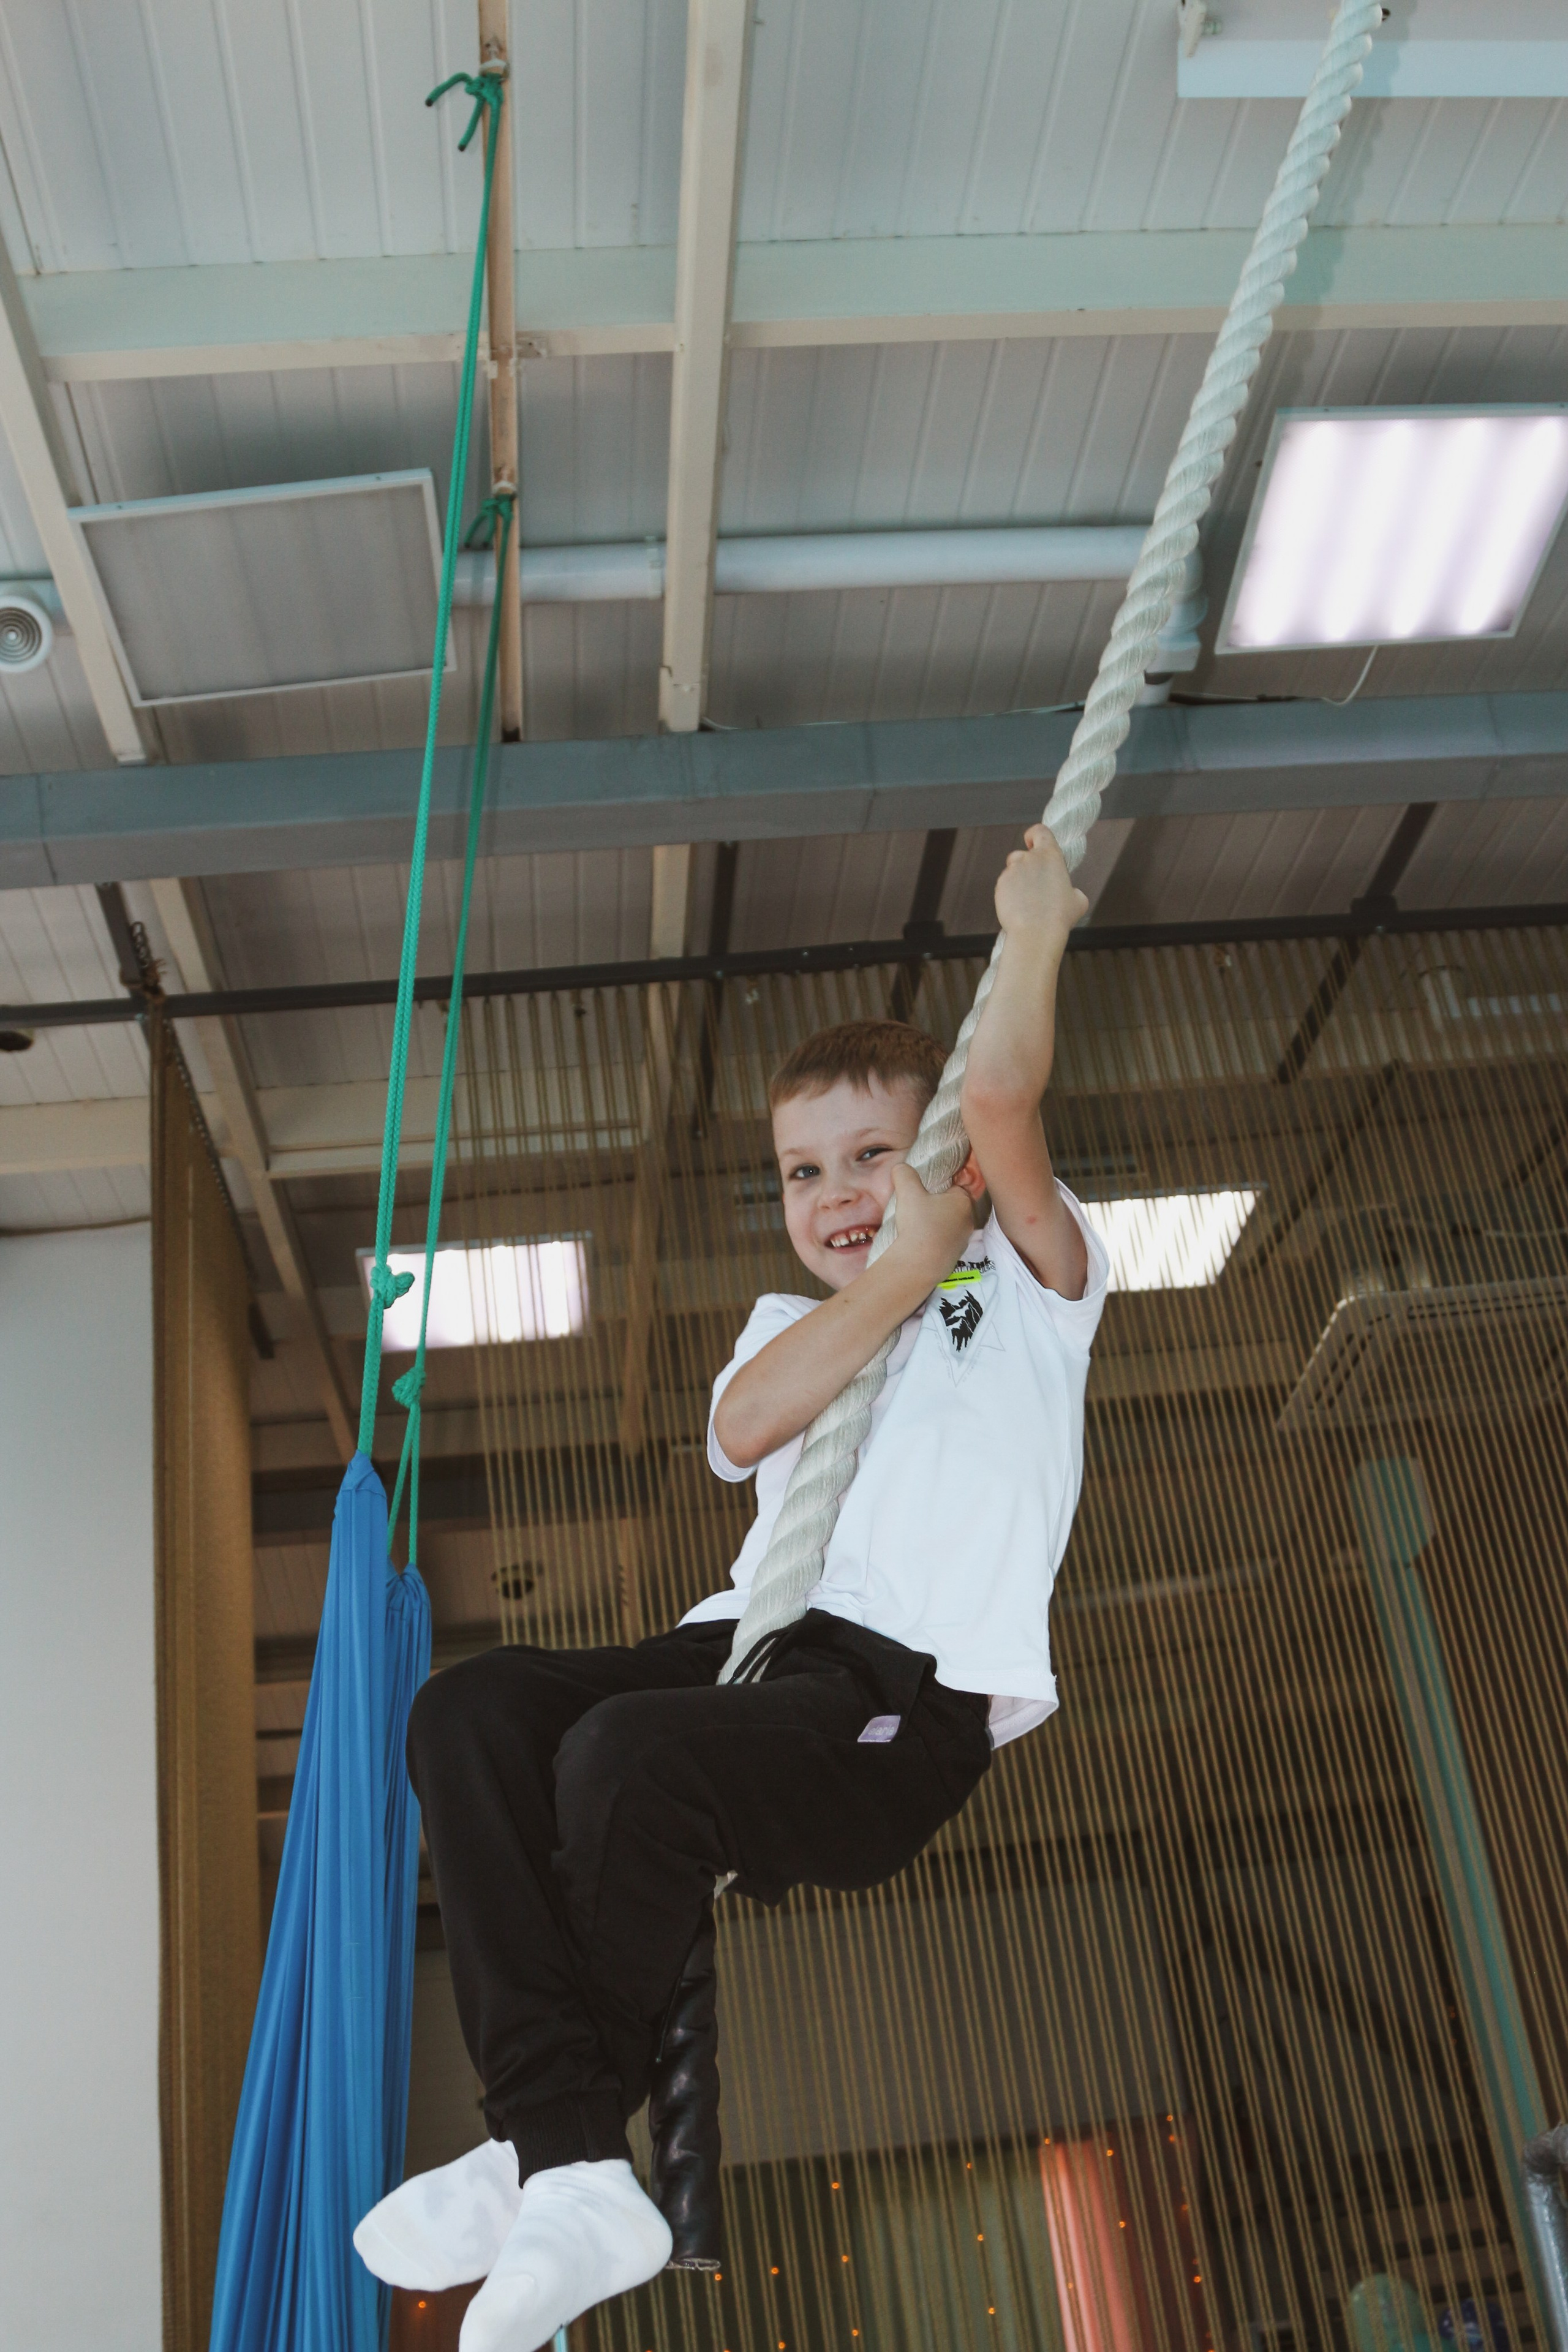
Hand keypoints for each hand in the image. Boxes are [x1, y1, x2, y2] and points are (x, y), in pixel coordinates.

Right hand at [885, 1161, 975, 1289]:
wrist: (919, 1265)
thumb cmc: (918, 1225)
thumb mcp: (907, 1192)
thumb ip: (904, 1174)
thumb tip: (900, 1167)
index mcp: (963, 1201)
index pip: (955, 1187)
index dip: (940, 1188)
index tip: (926, 1192)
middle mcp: (969, 1220)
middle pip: (953, 1207)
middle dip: (939, 1207)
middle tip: (919, 1208)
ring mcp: (964, 1240)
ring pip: (950, 1226)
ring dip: (937, 1225)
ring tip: (918, 1227)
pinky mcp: (956, 1257)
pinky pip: (945, 1243)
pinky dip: (935, 1242)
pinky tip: (921, 1243)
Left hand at [994, 824, 1087, 942]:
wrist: (1036, 932)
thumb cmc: (1059, 916)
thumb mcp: (1078, 900)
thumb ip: (1072, 890)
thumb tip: (1070, 894)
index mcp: (1050, 856)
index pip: (1039, 831)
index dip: (1035, 835)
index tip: (1033, 842)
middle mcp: (1029, 859)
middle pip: (1021, 854)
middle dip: (1025, 866)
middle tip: (1034, 885)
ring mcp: (1012, 871)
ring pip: (1011, 870)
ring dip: (1017, 881)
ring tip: (1027, 901)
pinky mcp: (1000, 885)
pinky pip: (1004, 885)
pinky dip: (1009, 893)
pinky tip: (1018, 907)